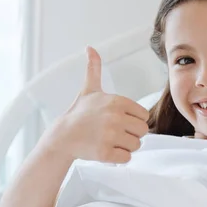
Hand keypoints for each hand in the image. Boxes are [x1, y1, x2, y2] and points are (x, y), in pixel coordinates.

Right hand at [43, 46, 149, 163]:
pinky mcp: (105, 153)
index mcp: (117, 101)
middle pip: (143, 132)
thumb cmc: (79, 114)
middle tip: (114, 133)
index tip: (118, 121)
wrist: (62, 136)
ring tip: (109, 141)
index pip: (143, 116)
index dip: (133, 120)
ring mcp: (110, 136)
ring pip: (136, 146)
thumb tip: (90, 47)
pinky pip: (126, 159)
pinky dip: (118, 158)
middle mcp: (115, 117)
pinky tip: (106, 151)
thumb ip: (94, 69)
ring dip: (125, 147)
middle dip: (131, 134)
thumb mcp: (89, 89)